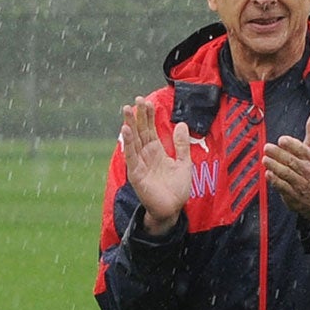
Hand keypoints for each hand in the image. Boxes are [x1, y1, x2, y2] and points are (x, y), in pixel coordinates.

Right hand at [120, 101, 191, 234]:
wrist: (172, 209)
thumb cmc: (177, 189)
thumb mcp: (184, 163)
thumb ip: (181, 145)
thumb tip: (182, 124)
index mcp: (156, 151)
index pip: (150, 129)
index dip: (148, 116)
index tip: (147, 101)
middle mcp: (146, 155)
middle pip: (140, 131)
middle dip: (138, 116)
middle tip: (136, 99)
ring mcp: (139, 163)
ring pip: (133, 140)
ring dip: (129, 124)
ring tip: (127, 109)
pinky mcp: (136, 174)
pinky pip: (131, 156)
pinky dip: (128, 144)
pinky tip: (126, 130)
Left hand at [264, 108, 309, 220]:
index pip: (302, 150)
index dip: (292, 145)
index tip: (282, 140)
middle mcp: (306, 170)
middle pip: (292, 161)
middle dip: (279, 154)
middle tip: (267, 147)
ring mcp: (299, 183)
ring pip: (287, 174)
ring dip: (275, 166)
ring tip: (265, 159)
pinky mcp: (292, 194)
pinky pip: (283, 187)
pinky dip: (275, 181)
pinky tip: (267, 174)